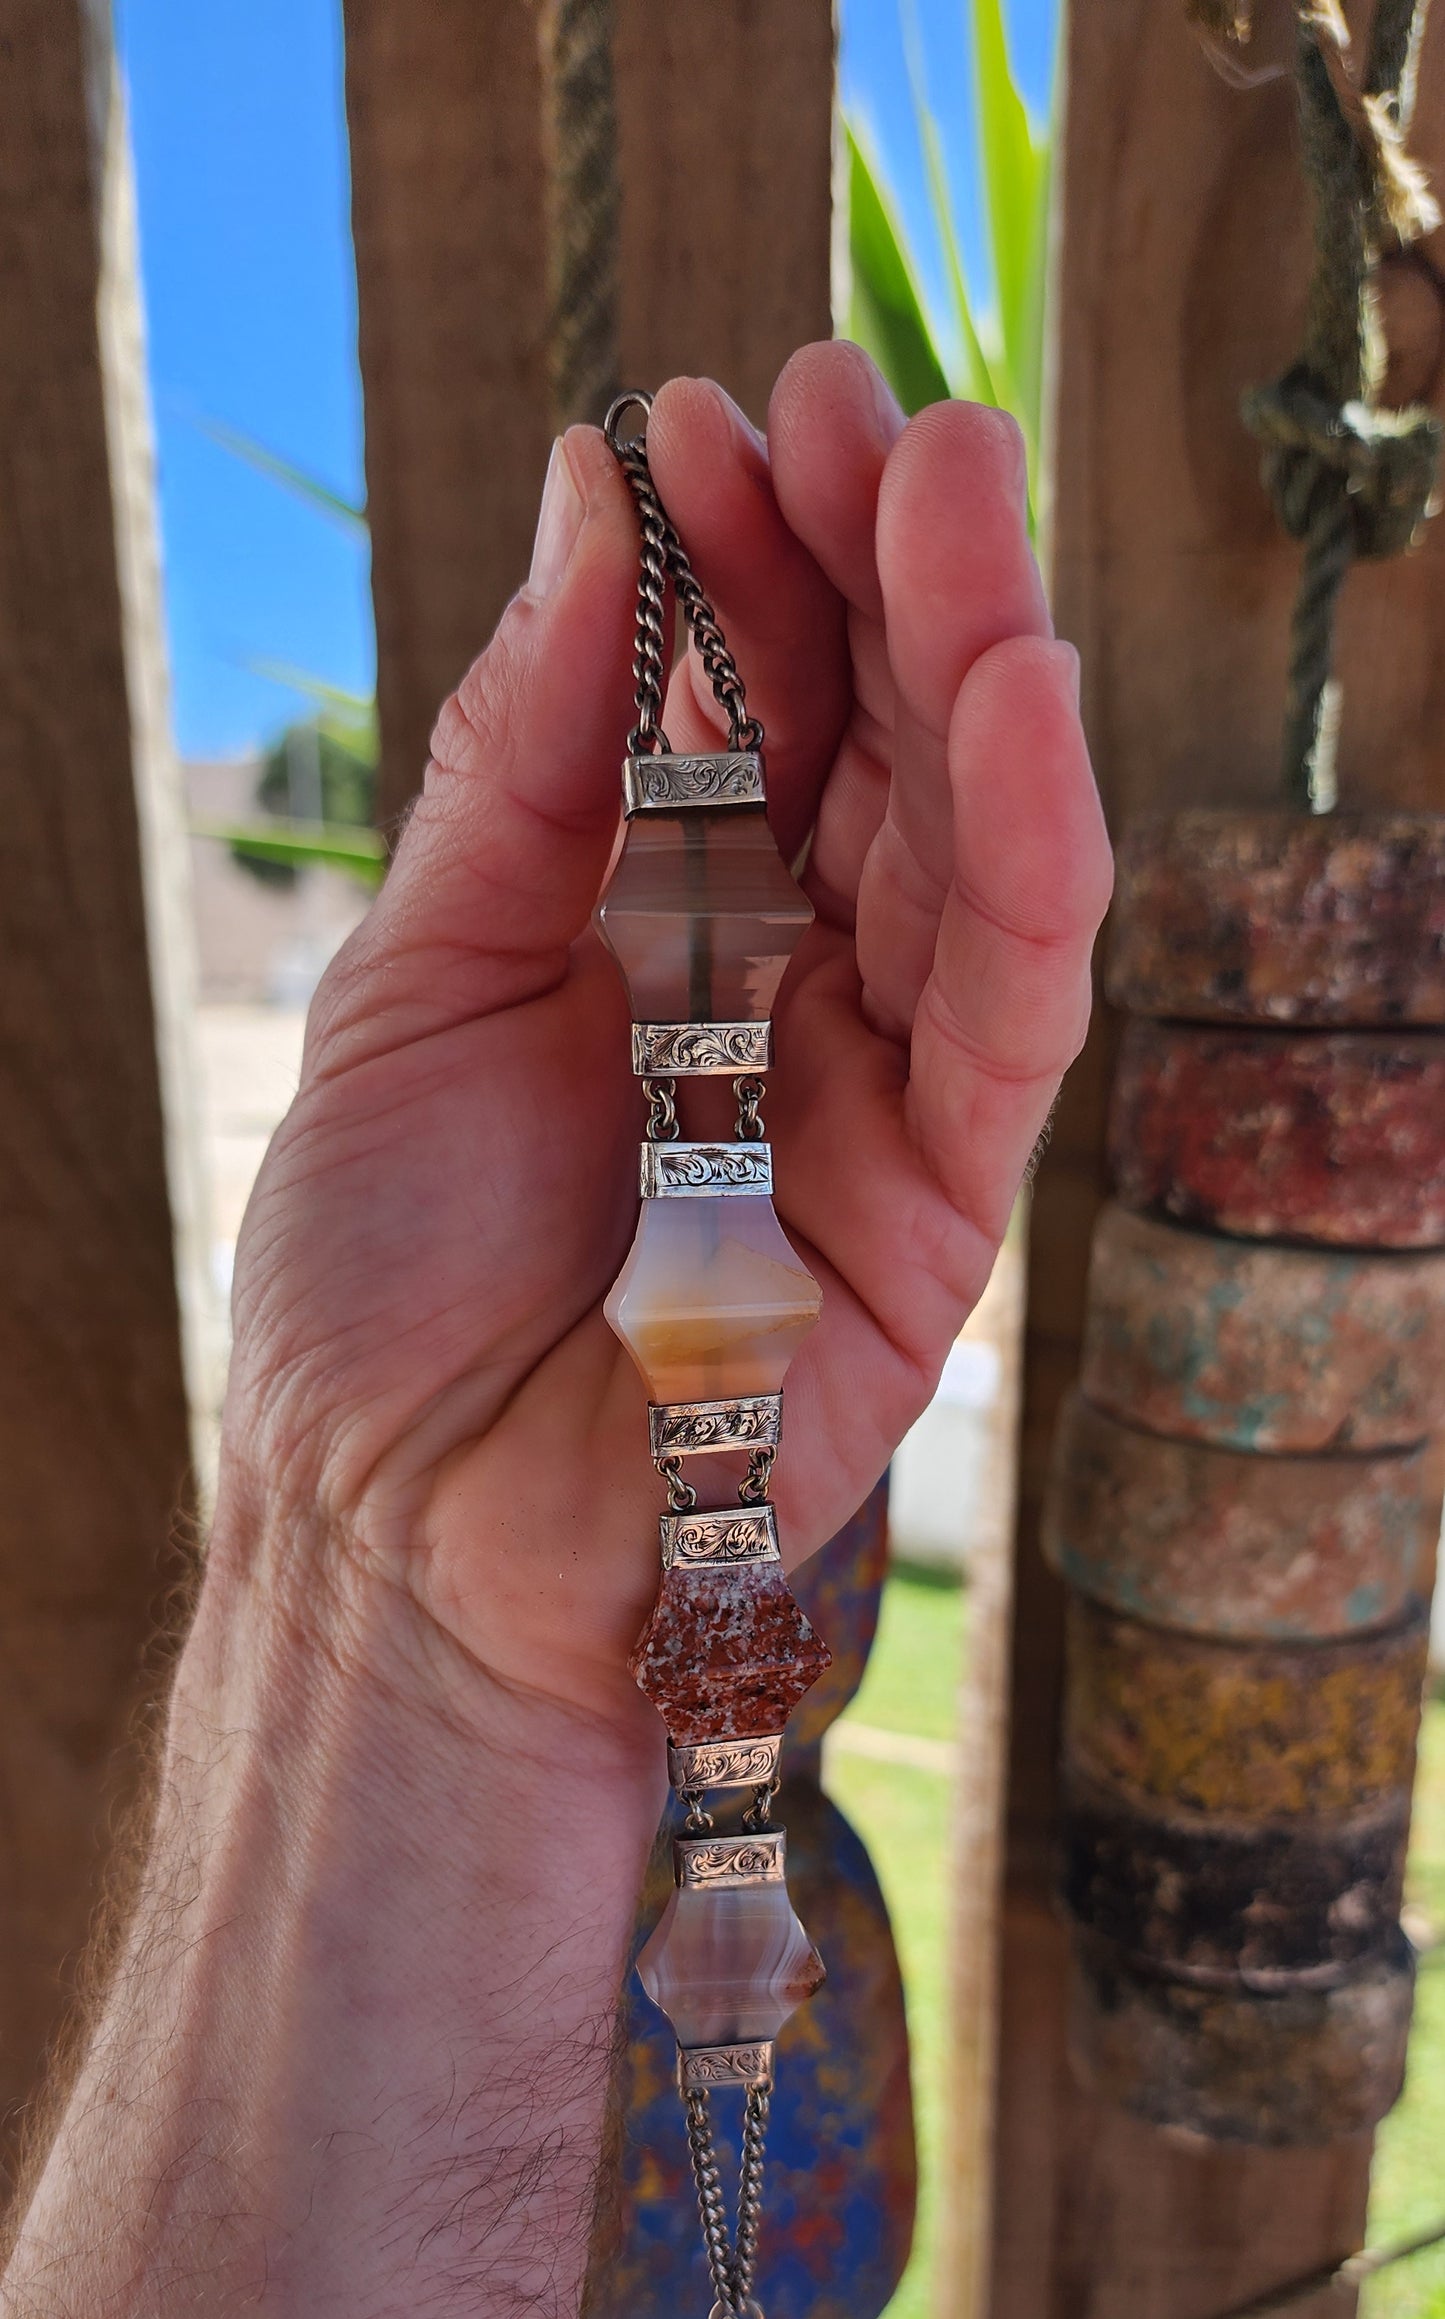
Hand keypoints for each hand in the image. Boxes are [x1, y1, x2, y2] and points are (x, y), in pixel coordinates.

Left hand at [224, 344, 1110, 1759]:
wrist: (395, 1536)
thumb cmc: (385, 1280)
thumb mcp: (416, 974)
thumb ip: (521, 763)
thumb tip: (588, 502)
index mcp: (666, 928)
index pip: (749, 710)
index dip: (749, 562)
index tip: (712, 415)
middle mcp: (793, 990)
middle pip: (882, 749)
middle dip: (879, 567)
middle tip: (862, 404)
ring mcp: (877, 1093)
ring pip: (973, 849)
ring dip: (977, 659)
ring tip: (950, 484)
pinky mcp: (941, 1207)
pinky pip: (1012, 1011)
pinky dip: (1030, 852)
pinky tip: (1017, 696)